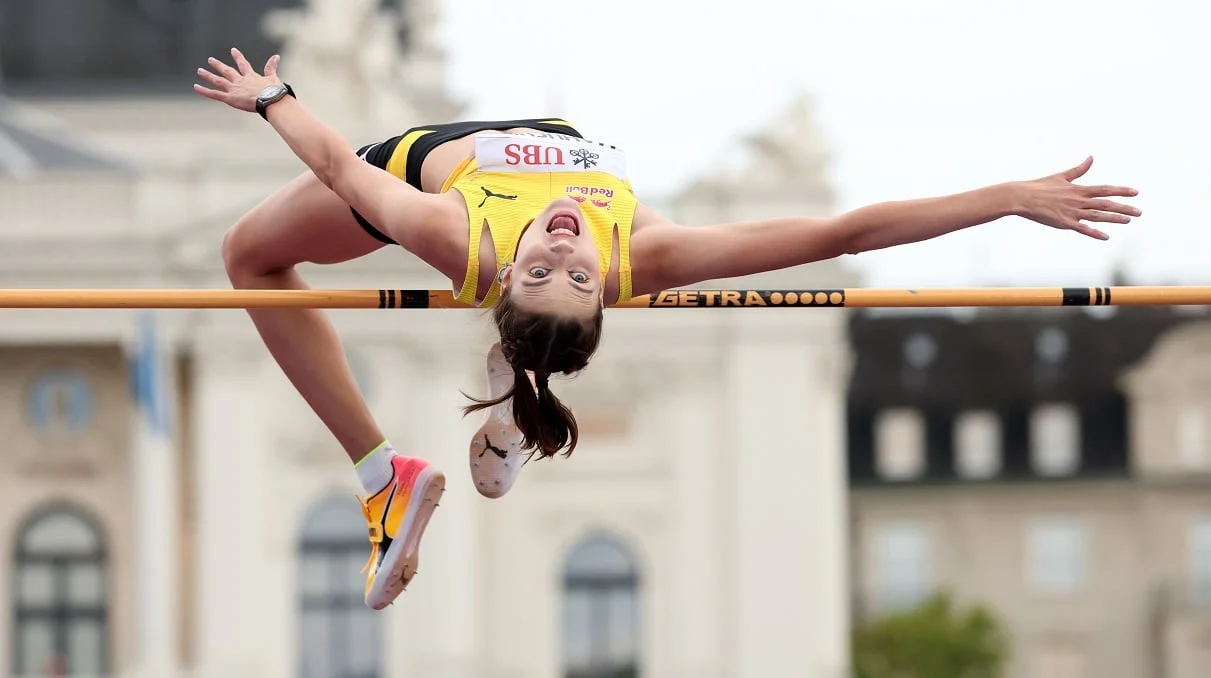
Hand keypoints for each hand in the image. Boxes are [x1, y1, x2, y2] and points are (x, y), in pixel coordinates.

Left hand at [194, 48, 281, 112]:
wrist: (270, 100)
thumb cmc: (274, 91)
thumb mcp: (273, 77)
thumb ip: (271, 67)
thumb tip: (276, 56)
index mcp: (251, 76)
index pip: (243, 65)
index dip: (238, 57)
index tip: (233, 50)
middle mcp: (240, 81)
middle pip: (227, 71)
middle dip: (218, 65)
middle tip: (210, 60)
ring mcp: (233, 89)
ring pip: (218, 81)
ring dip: (208, 75)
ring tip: (199, 70)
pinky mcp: (229, 98)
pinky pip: (214, 94)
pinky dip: (204, 91)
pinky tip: (196, 86)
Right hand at [1013, 156, 1140, 240]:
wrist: (1021, 197)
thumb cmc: (1039, 186)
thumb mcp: (1061, 176)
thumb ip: (1079, 170)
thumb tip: (1091, 158)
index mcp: (1078, 189)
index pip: (1104, 189)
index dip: (1121, 191)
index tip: (1135, 192)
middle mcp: (1078, 200)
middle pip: (1105, 204)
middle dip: (1124, 207)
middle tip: (1140, 212)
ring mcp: (1072, 212)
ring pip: (1097, 216)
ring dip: (1114, 218)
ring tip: (1128, 220)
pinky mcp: (1064, 223)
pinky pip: (1082, 229)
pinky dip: (1094, 233)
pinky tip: (1106, 237)